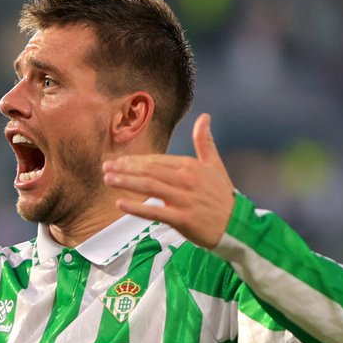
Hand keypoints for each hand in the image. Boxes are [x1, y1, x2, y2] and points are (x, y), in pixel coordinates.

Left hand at [102, 113, 234, 248]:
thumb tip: (204, 116)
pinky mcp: (183, 219)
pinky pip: (154, 211)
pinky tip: (120, 203)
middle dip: (125, 168)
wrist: (237, 226)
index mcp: (191, 166)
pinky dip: (136, 208)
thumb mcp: (216, 166)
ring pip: (149, 187)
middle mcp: (186, 180)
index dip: (135, 160)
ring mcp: (184, 200)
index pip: (157, 160)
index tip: (118, 161)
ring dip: (125, 182)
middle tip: (106, 167)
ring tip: (107, 179)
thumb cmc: (223, 197)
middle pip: (149, 171)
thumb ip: (205, 142)